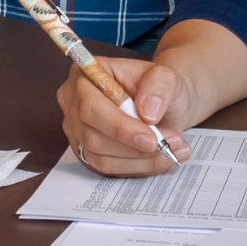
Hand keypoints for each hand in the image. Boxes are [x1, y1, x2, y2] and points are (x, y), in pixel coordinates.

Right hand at [55, 55, 194, 176]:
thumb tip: (147, 112)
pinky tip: (161, 158)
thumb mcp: (165, 76)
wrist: (161, 103)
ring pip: (101, 158)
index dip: (118, 126)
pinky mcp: (88, 153)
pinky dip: (138, 167)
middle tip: (168, 145)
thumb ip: (158, 86)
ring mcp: (78, 131)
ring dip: (140, 160)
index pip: (90, 106)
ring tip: (172, 150)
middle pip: (92, 137)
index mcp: (85, 75)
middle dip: (133, 147)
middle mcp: (74, 104)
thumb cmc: (156, 86)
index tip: (151, 138)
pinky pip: (108, 169)